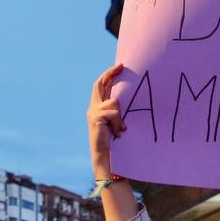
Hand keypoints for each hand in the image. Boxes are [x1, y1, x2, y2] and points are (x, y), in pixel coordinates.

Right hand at [88, 64, 126, 178]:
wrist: (102, 154)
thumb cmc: (111, 139)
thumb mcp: (114, 120)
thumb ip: (116, 110)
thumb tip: (126, 97)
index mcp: (96, 106)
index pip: (100, 85)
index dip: (108, 75)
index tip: (119, 66)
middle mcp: (92, 107)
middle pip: (99, 85)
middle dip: (110, 74)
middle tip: (121, 66)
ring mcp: (93, 112)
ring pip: (114, 102)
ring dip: (120, 117)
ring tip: (120, 129)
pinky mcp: (96, 118)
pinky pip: (114, 113)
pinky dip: (118, 123)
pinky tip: (118, 133)